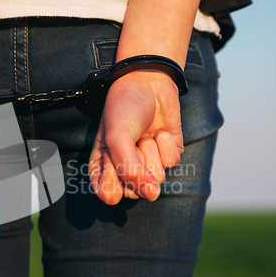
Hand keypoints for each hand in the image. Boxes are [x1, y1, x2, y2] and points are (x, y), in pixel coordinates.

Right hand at [88, 70, 183, 204]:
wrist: (149, 80)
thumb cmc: (124, 107)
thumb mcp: (117, 136)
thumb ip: (129, 169)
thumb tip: (153, 195)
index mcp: (104, 167)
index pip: (109, 194)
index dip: (114, 182)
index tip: (113, 160)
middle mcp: (125, 169)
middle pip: (135, 191)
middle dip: (136, 163)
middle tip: (130, 141)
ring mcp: (148, 163)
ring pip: (156, 178)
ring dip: (151, 151)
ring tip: (144, 133)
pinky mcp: (167, 155)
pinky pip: (171, 162)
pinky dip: (165, 144)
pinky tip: (158, 131)